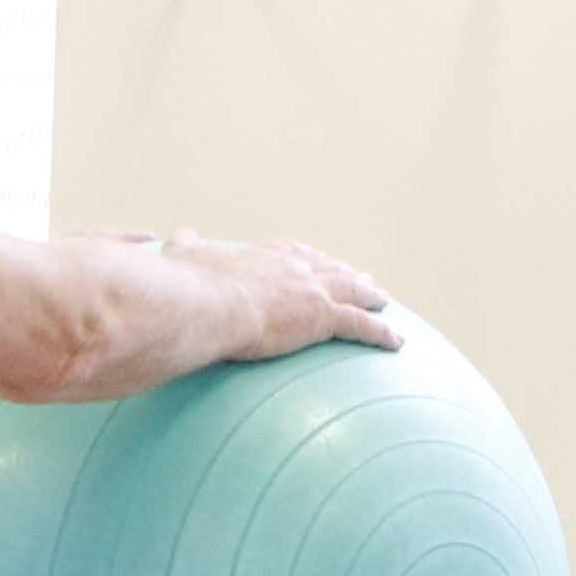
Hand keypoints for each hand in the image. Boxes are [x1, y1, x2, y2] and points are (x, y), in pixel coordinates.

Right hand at [201, 234, 399, 359]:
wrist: (206, 304)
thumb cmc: (190, 286)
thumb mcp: (183, 257)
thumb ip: (185, 246)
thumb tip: (179, 234)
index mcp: (263, 257)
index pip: (294, 254)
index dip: (309, 258)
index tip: (316, 260)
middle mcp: (294, 268)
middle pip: (330, 268)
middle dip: (347, 273)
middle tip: (362, 278)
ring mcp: (312, 290)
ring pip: (352, 290)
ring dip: (370, 295)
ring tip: (383, 301)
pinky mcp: (323, 316)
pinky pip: (360, 325)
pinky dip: (380, 333)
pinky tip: (396, 341)